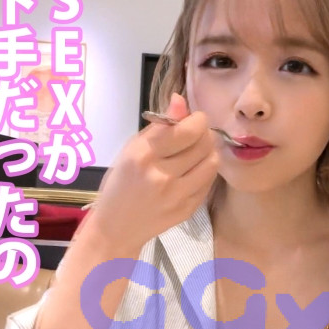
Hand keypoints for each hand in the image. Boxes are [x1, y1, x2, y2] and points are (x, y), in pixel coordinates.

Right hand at [82, 93, 219, 251]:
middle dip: (205, 133)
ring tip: (198, 152)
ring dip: (210, 152)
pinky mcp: (188, 209)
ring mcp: (176, 195)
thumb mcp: (131, 149)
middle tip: (198, 135)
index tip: (195, 119)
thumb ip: (159, 126)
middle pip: (204, 144)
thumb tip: (181, 100)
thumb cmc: (121, 183)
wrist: (117, 228)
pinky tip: (194, 171)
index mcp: (142, 155)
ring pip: (212, 162)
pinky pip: (209, 182)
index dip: (197, 120)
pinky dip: (205, 172)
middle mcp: (161, 174)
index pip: (186, 130)